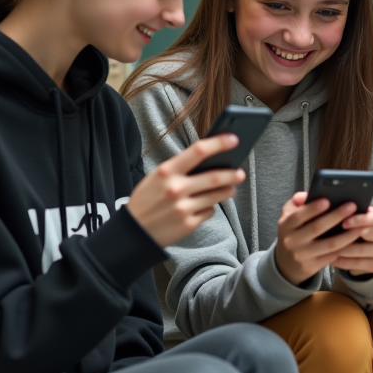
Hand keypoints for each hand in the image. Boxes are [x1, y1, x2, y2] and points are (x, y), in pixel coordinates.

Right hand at [127, 135, 244, 247]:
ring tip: (230, 187)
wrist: (132, 233)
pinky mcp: (188, 225)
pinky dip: (209, 207)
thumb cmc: (146, 200)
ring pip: (216, 196)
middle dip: (232, 174)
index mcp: (166, 172)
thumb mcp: (156, 178)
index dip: (219, 143)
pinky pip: (209, 211)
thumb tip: (210, 160)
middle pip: (214, 176)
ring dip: (227, 190)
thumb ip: (180, 170)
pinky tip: (204, 205)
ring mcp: (183, 208)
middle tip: (240, 172)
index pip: (198, 151)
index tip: (234, 139)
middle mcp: (176, 189)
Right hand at [274, 192, 361, 284]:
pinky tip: (355, 239)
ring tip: (360, 225)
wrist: (286, 263)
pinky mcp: (313, 266)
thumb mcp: (288, 215)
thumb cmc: (293, 231)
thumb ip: (297, 202)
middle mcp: (292, 241)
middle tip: (351, 206)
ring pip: (329, 244)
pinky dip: (345, 247)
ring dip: (347, 234)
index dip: (313, 208)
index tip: (328, 200)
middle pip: (317, 228)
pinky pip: (333, 256)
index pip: (298, 215)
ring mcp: (302, 255)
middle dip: (336, 216)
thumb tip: (307, 194)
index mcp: (285, 225)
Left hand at [331, 205, 372, 276]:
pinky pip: (359, 264)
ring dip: (346, 249)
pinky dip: (344, 262)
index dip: (361, 219)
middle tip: (335, 236)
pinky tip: (331, 259)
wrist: (361, 250)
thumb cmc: (351, 228)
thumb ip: (347, 213)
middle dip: (353, 234)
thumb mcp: (352, 219)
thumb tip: (332, 208)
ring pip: (364, 250)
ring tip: (330, 248)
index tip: (344, 222)